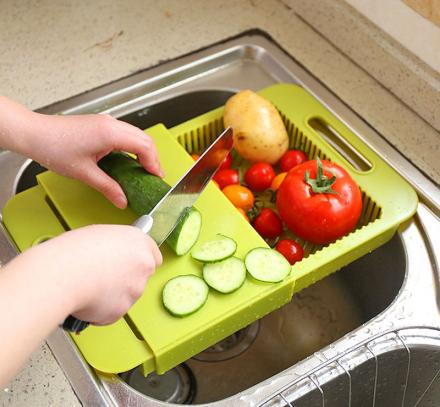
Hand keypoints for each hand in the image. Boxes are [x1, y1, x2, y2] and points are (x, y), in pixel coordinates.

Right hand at [0, 225, 161, 385]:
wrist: (63, 274)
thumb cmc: (75, 250)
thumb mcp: (101, 234)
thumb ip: (118, 246)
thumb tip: (114, 254)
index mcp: (140, 243)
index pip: (154, 256)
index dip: (139, 260)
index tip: (129, 263)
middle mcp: (144, 266)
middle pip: (142, 276)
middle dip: (127, 278)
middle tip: (104, 276)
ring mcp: (136, 290)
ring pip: (128, 295)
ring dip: (114, 294)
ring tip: (89, 286)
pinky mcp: (123, 310)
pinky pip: (113, 311)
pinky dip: (101, 309)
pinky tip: (86, 299)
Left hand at [27, 113, 163, 208]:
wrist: (34, 133)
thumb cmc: (53, 147)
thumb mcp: (84, 173)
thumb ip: (108, 187)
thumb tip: (122, 200)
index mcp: (110, 133)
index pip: (144, 146)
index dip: (154, 163)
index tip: (156, 177)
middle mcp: (111, 124)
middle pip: (144, 138)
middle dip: (153, 157)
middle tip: (154, 175)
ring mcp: (106, 122)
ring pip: (136, 134)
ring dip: (144, 151)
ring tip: (144, 169)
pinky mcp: (101, 124)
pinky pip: (125, 133)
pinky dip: (133, 146)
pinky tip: (128, 160)